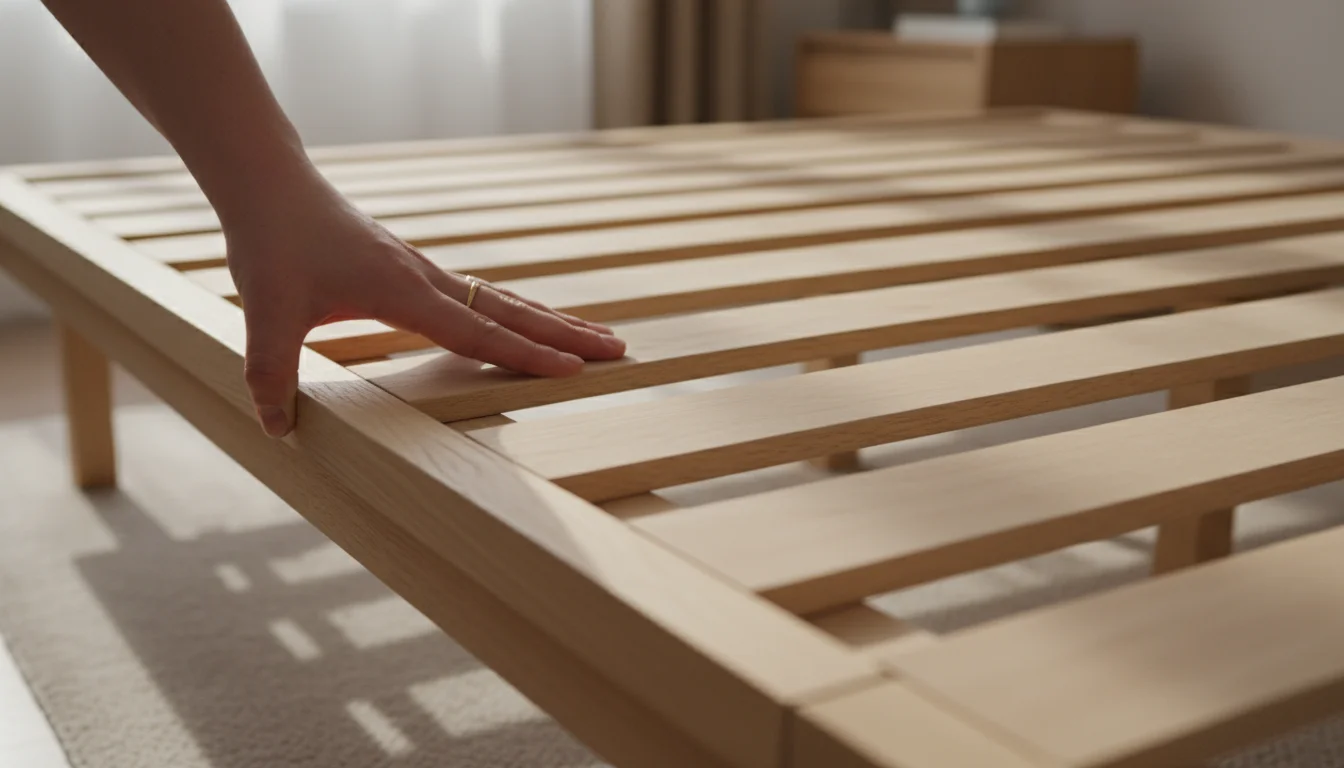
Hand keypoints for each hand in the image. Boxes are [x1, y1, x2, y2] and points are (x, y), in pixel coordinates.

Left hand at [222, 170, 626, 437]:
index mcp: (403, 292)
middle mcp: (426, 279)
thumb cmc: (271, 242)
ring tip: (596, 335)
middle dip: (566, 334)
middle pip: (511, 311)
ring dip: (551, 320)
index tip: (574, 371)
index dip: (526, 355)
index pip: (478, 332)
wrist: (269, 182)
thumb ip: (271, 374)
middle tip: (619, 350)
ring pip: (503, 299)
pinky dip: (516, 309)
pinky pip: (481, 293)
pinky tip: (525, 318)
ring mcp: (424, 271)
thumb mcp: (266, 313)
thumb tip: (278, 431)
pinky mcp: (414, 268)